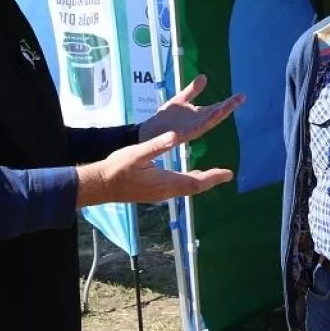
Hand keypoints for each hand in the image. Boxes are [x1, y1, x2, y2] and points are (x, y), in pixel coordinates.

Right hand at [75, 131, 232, 207]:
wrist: (100, 185)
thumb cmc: (118, 167)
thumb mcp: (137, 153)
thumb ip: (157, 145)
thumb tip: (175, 136)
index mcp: (166, 182)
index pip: (196, 182)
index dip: (213, 177)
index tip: (229, 174)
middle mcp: (166, 191)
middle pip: (194, 187)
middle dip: (210, 180)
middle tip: (224, 175)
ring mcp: (159, 195)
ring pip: (185, 189)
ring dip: (198, 181)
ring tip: (210, 175)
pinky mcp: (153, 193)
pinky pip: (176, 188)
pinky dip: (186, 182)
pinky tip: (185, 176)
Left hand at [139, 75, 244, 144]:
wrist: (150, 131)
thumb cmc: (166, 118)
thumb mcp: (181, 99)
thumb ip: (193, 90)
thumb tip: (204, 76)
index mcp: (199, 114)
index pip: (218, 107)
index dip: (230, 102)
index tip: (242, 95)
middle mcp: (199, 122)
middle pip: (217, 114)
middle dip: (228, 107)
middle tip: (240, 98)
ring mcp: (192, 129)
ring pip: (208, 122)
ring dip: (217, 115)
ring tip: (225, 107)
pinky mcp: (183, 135)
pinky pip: (194, 129)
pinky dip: (202, 124)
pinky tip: (206, 117)